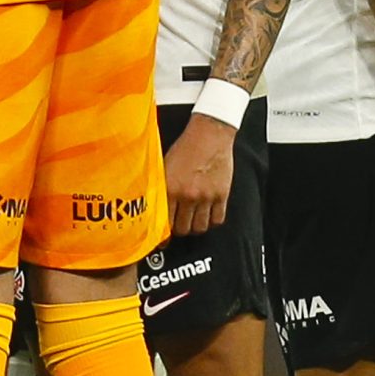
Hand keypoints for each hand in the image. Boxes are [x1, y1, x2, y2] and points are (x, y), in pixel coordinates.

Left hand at [163, 111, 236, 237]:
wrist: (209, 134)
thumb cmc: (186, 147)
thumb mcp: (165, 166)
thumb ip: (160, 188)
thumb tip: (153, 209)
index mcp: (170, 188)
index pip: (164, 224)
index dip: (162, 236)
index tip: (162, 241)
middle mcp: (187, 195)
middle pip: (182, 229)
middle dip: (179, 230)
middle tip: (179, 225)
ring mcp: (206, 196)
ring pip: (200, 227)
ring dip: (195, 226)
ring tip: (193, 219)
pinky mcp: (222, 194)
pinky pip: (217, 219)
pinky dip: (212, 220)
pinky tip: (207, 213)